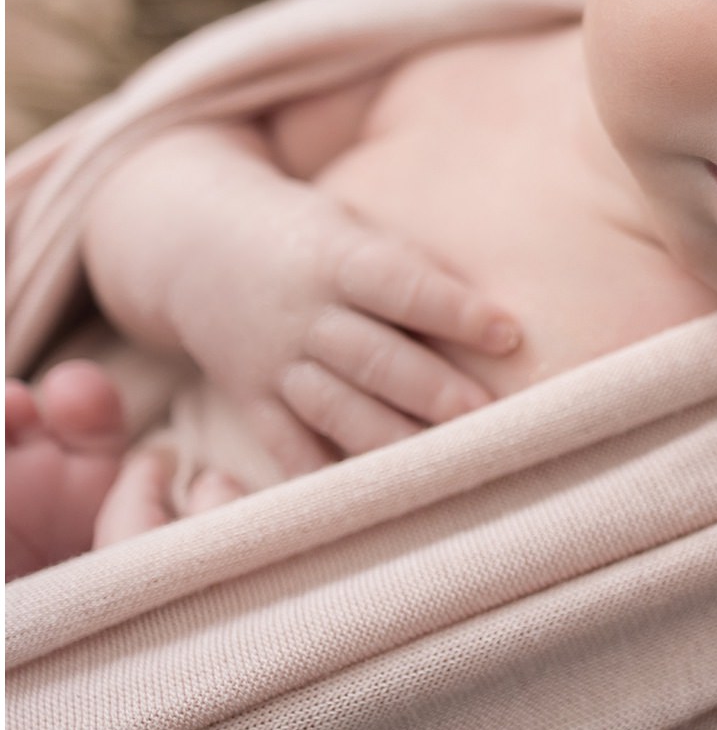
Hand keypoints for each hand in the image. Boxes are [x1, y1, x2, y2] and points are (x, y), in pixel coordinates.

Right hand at [82, 123, 520, 474]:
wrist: (193, 245)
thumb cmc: (312, 236)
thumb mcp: (355, 228)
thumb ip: (411, 267)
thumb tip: (493, 308)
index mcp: (335, 258)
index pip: (401, 286)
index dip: (454, 312)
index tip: (510, 334)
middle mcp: (302, 314)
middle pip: (372, 357)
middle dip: (431, 389)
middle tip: (485, 414)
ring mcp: (271, 362)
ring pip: (335, 409)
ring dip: (391, 439)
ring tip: (445, 465)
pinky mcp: (251, 401)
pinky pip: (287, 446)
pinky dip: (323, 478)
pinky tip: (369, 501)